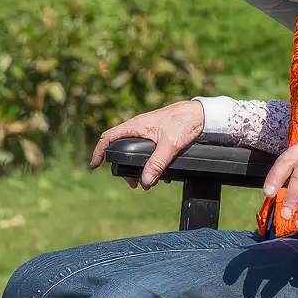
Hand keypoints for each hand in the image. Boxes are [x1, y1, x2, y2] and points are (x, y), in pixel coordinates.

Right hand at [89, 100, 204, 189]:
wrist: (203, 114)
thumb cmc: (184, 122)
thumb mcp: (170, 144)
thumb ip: (157, 163)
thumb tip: (145, 182)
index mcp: (136, 125)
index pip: (109, 137)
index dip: (99, 151)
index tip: (94, 166)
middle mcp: (140, 127)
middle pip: (122, 147)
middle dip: (123, 167)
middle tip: (132, 183)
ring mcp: (149, 131)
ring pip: (136, 151)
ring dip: (139, 167)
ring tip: (148, 182)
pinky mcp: (160, 135)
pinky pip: (149, 150)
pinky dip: (151, 163)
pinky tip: (161, 174)